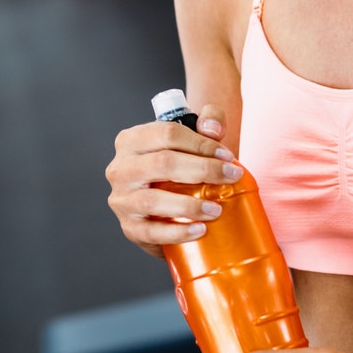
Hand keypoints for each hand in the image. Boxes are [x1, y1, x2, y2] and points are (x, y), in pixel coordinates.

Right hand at [105, 104, 240, 256]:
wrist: (167, 204)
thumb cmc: (181, 166)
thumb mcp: (195, 138)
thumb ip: (210, 120)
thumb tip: (213, 130)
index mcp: (131, 140)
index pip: (166, 134)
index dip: (200, 143)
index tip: (227, 155)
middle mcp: (120, 168)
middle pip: (162, 163)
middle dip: (203, 169)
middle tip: (231, 176)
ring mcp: (121, 199)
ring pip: (152, 200)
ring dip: (189, 204)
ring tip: (216, 209)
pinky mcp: (129, 228)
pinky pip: (151, 232)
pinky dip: (177, 233)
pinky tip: (200, 230)